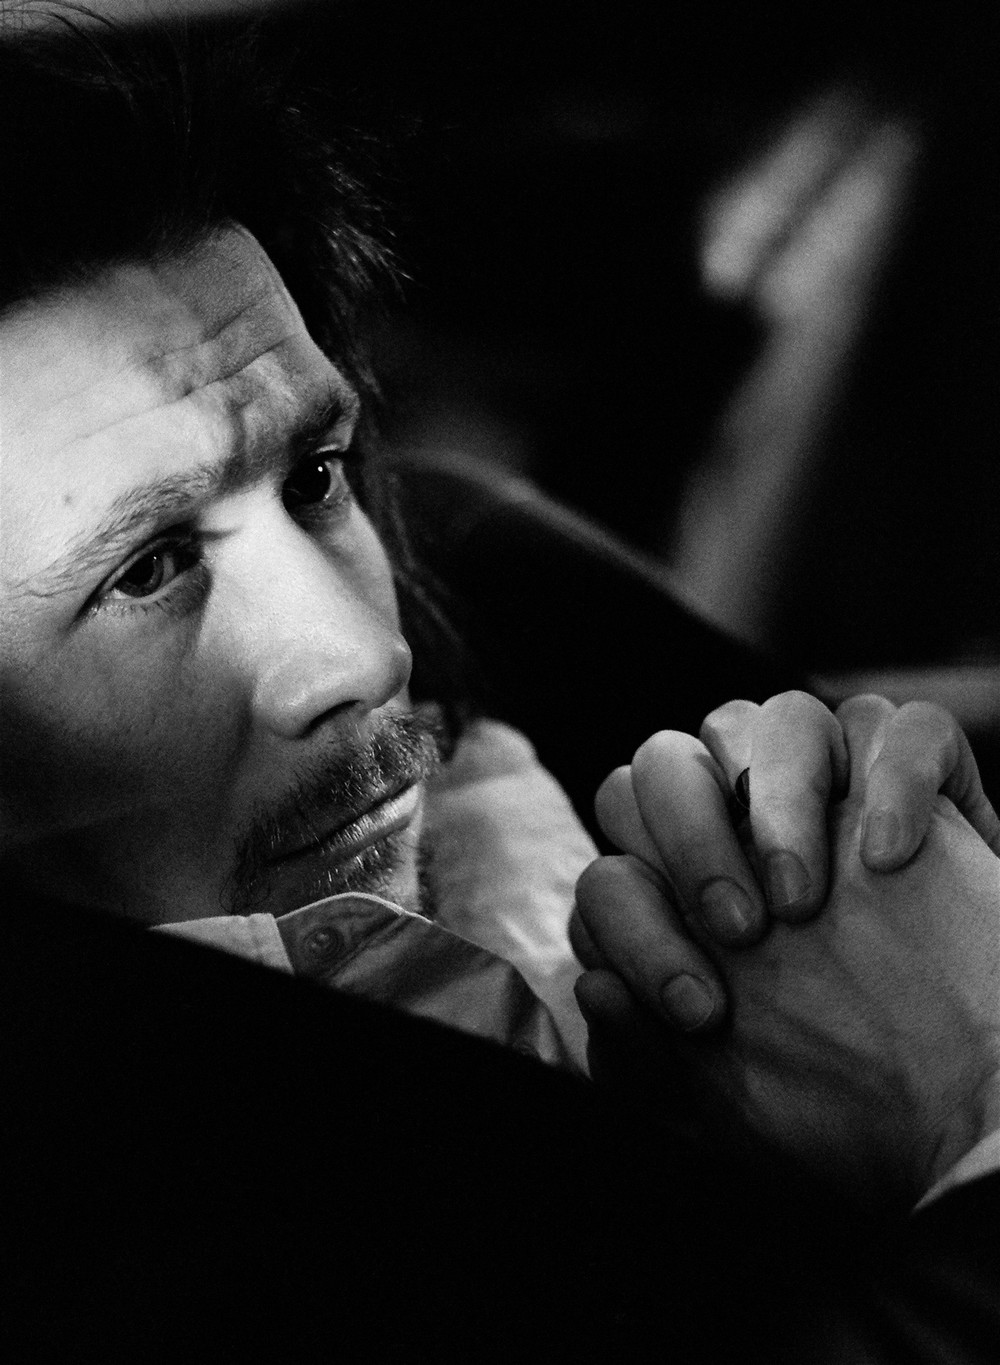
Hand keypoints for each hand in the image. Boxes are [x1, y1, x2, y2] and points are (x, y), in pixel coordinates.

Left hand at [574, 713, 999, 1205]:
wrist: (976, 1115)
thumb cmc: (851, 1112)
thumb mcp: (727, 1112)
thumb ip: (640, 1064)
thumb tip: (593, 988)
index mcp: (683, 898)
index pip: (613, 862)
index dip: (634, 927)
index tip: (704, 1012)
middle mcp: (744, 832)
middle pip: (665, 761)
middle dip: (685, 837)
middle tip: (742, 931)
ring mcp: (835, 797)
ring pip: (775, 717)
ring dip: (775, 799)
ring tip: (806, 903)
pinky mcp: (923, 784)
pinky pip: (901, 724)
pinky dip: (894, 777)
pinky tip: (891, 859)